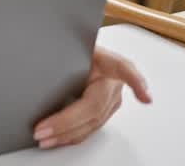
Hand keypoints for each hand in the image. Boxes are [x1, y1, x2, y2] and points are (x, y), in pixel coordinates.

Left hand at [32, 46, 150, 148]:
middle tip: (43, 129)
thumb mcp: (71, 46)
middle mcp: (113, 82)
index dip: (135, 81)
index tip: (144, 96)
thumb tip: (40, 62)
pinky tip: (59, 139)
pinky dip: (71, 135)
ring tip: (45, 137)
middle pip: (95, 107)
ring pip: (92, 122)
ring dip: (67, 133)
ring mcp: (112, 99)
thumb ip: (63, 54)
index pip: (123, 68)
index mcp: (108, 61)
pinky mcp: (105, 111)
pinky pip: (90, 126)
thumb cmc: (76, 48)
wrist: (80, 52)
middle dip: (67, 122)